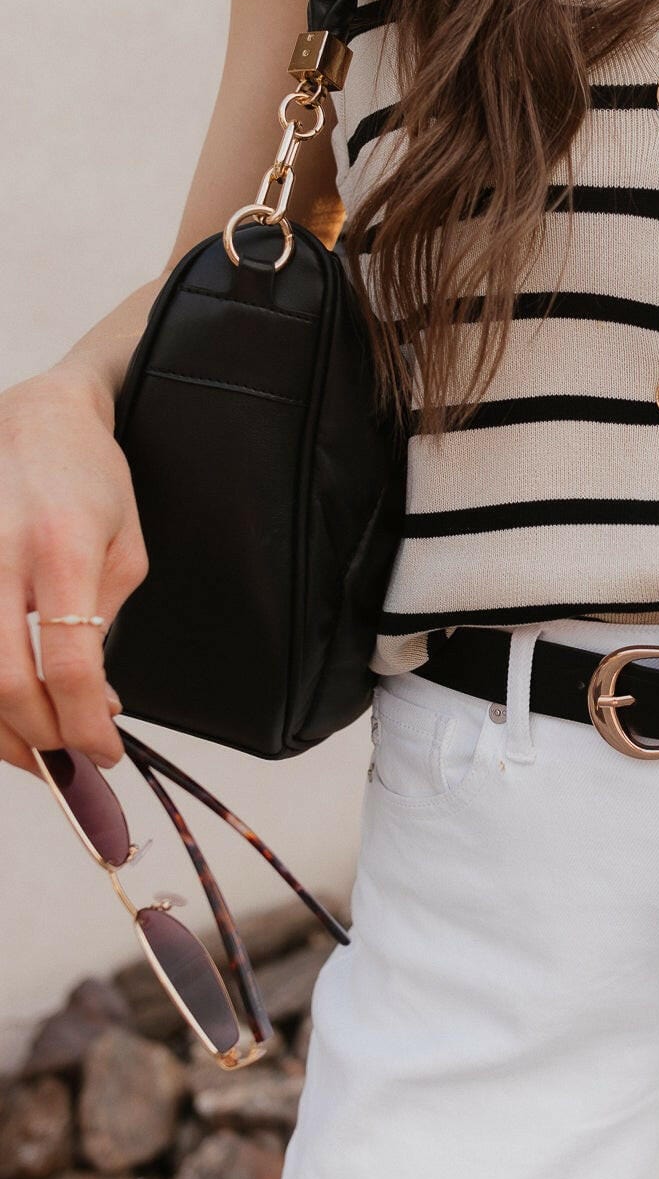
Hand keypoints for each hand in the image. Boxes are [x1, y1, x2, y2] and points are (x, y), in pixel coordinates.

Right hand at [0, 367, 147, 775]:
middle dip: (42, 736)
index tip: (107, 748)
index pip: (70, 664)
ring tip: (38, 747)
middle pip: (5, 681)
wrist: (36, 421)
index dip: (88, 723)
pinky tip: (5, 709)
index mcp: (62, 547)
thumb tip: (97, 702)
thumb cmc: (88, 481)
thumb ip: (105, 624)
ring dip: (1, 729)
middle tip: (73, 757)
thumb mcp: (125, 549)